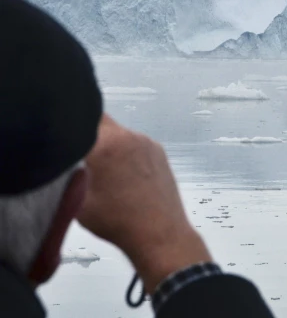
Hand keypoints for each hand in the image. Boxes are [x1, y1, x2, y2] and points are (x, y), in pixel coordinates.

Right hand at [77, 114, 211, 292]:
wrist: (159, 233)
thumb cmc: (119, 221)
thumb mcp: (77, 199)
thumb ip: (66, 173)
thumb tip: (62, 160)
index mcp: (107, 144)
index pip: (81, 118)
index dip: (70, 127)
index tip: (65, 141)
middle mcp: (130, 137)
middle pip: (102, 122)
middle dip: (88, 136)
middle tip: (82, 156)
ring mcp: (148, 143)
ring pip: (119, 133)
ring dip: (109, 145)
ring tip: (104, 172)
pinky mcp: (159, 152)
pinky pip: (135, 144)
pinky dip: (126, 153)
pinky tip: (122, 176)